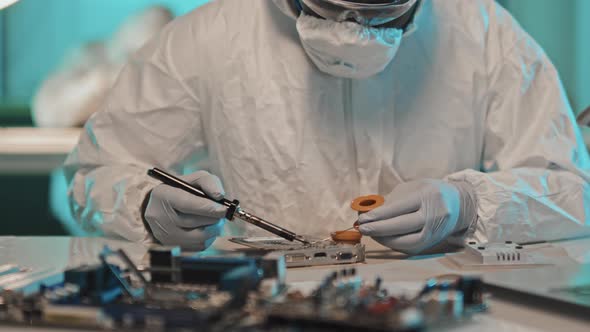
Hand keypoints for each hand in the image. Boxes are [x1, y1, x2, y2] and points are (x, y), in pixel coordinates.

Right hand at [144, 171, 226, 250]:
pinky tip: (206, 227)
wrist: (161, 207)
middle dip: (213, 217)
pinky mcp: (174, 247)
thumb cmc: (182, 190)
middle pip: (194, 222)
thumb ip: (208, 182)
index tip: (223, 209)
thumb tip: (220, 196)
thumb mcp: (194, 179)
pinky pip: (199, 246)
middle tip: (222, 212)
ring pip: (199, 237)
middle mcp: (160, 217)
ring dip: (213, 227)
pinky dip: (208, 237)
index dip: (207, 207)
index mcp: (163, 196)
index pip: (186, 204)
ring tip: (214, 218)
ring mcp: (165, 235)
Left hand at [358, 180, 476, 254]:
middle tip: (362, 229)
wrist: (458, 203)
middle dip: (379, 229)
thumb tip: (368, 213)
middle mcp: (434, 214)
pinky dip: (395, 244)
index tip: (363, 218)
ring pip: (408, 241)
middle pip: (403, 225)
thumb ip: (392, 200)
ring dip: (386, 240)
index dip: (379, 215)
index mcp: (427, 196)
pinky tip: (383, 239)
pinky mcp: (433, 242)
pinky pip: (412, 247)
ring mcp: (435, 230)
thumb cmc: (429, 192)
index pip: (399, 208)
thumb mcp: (412, 188)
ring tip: (371, 234)